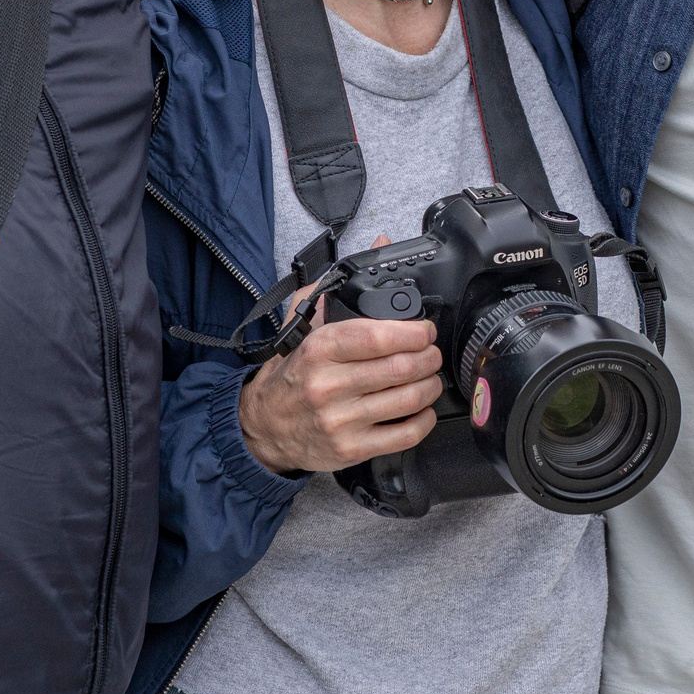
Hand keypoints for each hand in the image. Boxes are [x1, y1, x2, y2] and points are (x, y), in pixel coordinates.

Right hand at [237, 297, 442, 474]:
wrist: (262, 427)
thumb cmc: (289, 373)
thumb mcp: (301, 325)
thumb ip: (337, 285)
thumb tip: (380, 244)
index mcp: (318, 349)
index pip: (377, 336)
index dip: (413, 332)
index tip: (425, 330)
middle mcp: (328, 385)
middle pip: (401, 367)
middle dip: (429, 357)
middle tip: (431, 352)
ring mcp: (340, 421)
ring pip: (408, 400)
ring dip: (431, 385)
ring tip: (429, 376)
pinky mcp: (351, 449)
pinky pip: (404, 435)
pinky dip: (424, 419)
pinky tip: (422, 408)